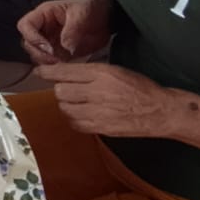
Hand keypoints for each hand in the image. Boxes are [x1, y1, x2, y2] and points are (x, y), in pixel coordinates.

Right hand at [17, 0, 113, 64]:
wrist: (106, 18)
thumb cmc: (91, 8)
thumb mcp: (81, 14)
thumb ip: (72, 29)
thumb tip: (65, 47)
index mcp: (44, 14)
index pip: (26, 25)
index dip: (32, 37)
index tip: (49, 47)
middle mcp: (43, 28)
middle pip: (28, 42)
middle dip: (38, 53)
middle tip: (55, 60)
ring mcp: (50, 41)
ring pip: (36, 54)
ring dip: (45, 62)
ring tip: (61, 65)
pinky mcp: (60, 52)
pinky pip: (50, 62)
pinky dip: (54, 67)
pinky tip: (66, 69)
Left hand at [38, 62, 178, 138]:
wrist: (161, 111)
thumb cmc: (139, 87)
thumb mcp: (115, 70)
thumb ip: (89, 71)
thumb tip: (64, 72)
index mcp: (101, 74)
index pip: (64, 72)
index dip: (47, 72)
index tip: (39, 71)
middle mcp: (97, 92)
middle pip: (60, 91)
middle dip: (61, 89)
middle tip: (70, 90)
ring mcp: (99, 112)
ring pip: (65, 108)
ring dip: (67, 104)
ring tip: (78, 102)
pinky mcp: (102, 128)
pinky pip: (75, 124)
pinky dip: (74, 119)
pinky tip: (83, 114)